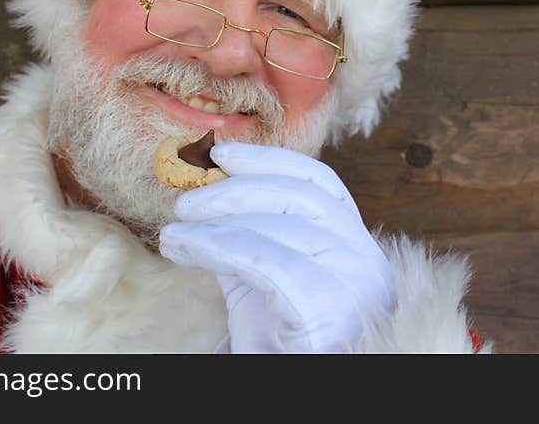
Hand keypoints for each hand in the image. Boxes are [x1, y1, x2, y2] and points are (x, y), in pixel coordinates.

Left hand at [159, 141, 393, 352]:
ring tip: (174, 231)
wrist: (296, 386)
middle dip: (235, 188)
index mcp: (354, 247)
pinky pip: (266, 259)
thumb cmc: (279, 349)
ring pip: (281, 224)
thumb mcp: (261, 286)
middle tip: (184, 201)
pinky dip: (217, 246)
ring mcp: (354, 282)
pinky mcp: (330, 307)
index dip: (269, 160)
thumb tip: (207, 201)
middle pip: (300, 196)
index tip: (222, 153)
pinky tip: (185, 248)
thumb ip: (244, 243)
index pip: (320, 184)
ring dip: (217, 219)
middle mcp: (364, 259)